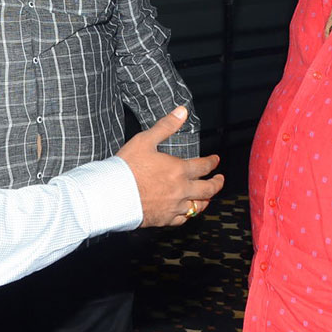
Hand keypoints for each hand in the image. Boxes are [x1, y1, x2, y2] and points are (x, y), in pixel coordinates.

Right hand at [116, 107, 223, 227]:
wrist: (112, 194)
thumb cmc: (127, 167)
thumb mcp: (145, 140)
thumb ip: (166, 126)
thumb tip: (182, 111)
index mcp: (179, 170)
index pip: (204, 166)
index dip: (212, 162)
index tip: (216, 160)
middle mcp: (181, 190)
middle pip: (208, 189)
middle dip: (217, 183)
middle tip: (220, 180)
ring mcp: (174, 206)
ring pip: (198, 206)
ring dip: (205, 200)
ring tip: (207, 197)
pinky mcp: (164, 219)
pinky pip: (183, 219)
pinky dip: (188, 215)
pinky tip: (187, 212)